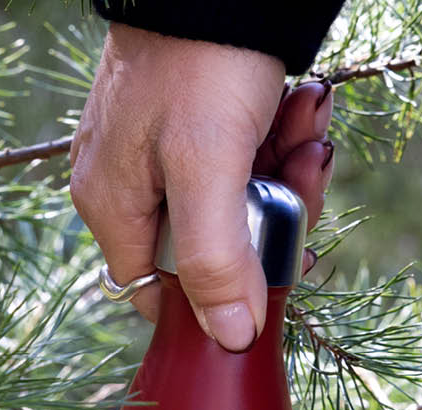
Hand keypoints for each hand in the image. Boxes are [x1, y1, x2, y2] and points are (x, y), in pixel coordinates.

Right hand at [70, 24, 334, 351]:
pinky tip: (301, 106)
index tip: (271, 281)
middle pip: (212, 250)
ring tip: (306, 123)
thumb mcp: (208, 168)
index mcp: (114, 208)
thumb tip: (232, 340)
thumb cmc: (199, 59)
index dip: (218, 300)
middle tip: (306, 173)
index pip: (160, 296)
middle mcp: (129, 188)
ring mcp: (162, 156)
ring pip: (238, 205)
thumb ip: (216, 260)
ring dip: (286, 173)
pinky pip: (246, 160)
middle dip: (271, 220)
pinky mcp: (196, 125)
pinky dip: (281, 140)